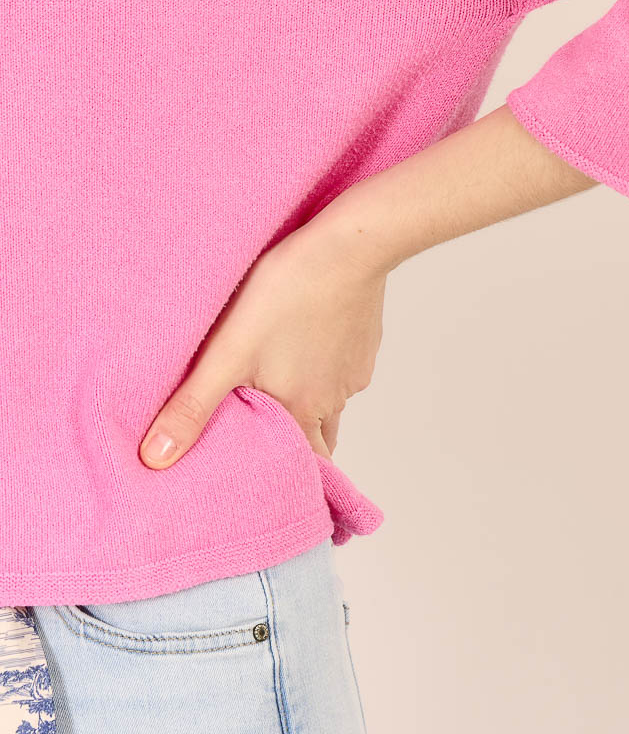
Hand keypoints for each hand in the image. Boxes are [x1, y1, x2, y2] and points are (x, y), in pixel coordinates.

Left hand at [139, 221, 391, 468]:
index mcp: (302, 411)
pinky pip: (341, 369)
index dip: (291, 484)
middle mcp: (334, 399)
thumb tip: (155, 461)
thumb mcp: (229, 350)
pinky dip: (323, 369)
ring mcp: (353, 369)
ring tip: (279, 391)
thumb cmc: (288, 293)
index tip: (280, 496)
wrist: (348, 245)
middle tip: (271, 450)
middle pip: (318, 440)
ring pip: (329, 403)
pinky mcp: (362, 340)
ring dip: (307, 405)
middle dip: (296, 449)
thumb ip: (193, 406)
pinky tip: (303, 343)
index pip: (305, 470)